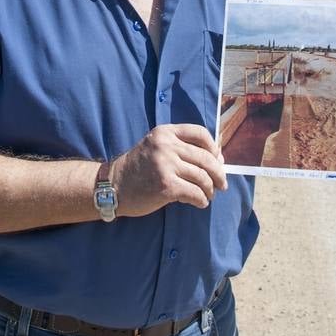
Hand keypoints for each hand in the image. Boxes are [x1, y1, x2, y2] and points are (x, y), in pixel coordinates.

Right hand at [110, 124, 227, 215]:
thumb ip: (179, 147)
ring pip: (203, 177)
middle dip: (218, 173)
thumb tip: (215, 159)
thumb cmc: (137, 169)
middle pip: (206, 158)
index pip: (200, 133)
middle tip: (222, 184)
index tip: (218, 160)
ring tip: (209, 195)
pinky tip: (200, 203)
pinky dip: (202, 200)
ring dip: (210, 189)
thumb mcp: (155, 147)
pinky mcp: (166, 186)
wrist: (113, 186)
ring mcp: (166, 165)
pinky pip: (195, 193)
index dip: (214, 148)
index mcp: (165, 132)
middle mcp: (166, 146)